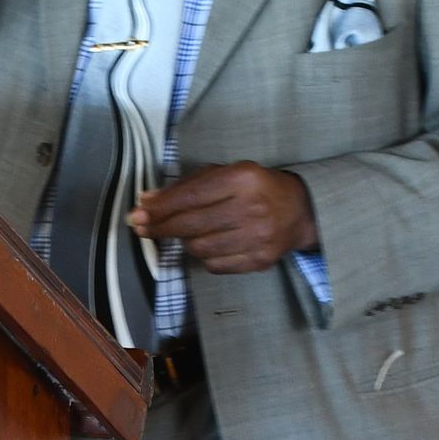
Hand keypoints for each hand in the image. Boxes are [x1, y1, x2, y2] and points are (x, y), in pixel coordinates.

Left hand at [129, 164, 318, 275]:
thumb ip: (187, 186)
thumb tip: (146, 201)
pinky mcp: (260, 260)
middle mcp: (251, 208)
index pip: (191, 196)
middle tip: (141, 228)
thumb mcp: (226, 175)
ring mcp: (257, 237)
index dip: (160, 208)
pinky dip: (204, 256)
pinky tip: (207, 244)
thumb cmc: (255, 188)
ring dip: (184, 242)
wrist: (300, 211)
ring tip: (184, 233)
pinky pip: (215, 264)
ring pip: (200, 248)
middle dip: (161, 228)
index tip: (138, 214)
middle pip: (192, 224)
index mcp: (242, 179)